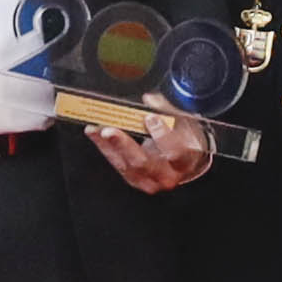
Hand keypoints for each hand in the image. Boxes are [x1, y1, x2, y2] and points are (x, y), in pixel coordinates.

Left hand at [98, 108, 213, 193]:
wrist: (186, 162)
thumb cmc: (185, 140)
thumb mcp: (184, 122)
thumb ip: (166, 110)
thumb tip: (150, 100)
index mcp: (185, 160)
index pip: (175, 152)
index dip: (162, 135)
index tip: (150, 118)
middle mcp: (167, 176)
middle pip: (144, 163)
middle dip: (124, 145)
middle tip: (110, 130)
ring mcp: (149, 181)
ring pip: (126, 166)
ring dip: (108, 146)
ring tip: (96, 129)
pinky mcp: (135, 180)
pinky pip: (117, 165)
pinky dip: (104, 148)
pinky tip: (95, 133)